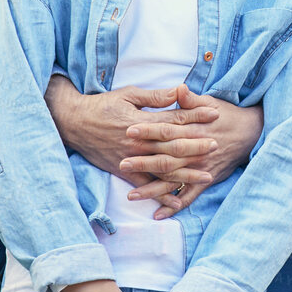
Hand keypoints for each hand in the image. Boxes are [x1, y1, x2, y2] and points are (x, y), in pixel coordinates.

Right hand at [47, 77, 202, 182]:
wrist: (74, 123)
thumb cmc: (103, 105)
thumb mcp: (129, 94)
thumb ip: (155, 97)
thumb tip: (179, 91)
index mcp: (142, 121)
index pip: (175, 118)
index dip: (196, 115)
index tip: (215, 113)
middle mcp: (139, 142)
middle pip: (173, 146)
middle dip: (197, 145)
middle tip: (217, 144)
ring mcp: (132, 159)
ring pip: (163, 168)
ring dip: (186, 173)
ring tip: (207, 175)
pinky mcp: (124, 171)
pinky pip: (146, 185)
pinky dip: (161, 194)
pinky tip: (177, 201)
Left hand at [119, 84, 263, 218]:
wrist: (250, 133)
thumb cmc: (226, 115)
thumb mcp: (210, 103)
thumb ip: (190, 100)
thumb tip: (179, 88)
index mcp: (193, 130)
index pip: (167, 130)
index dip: (148, 130)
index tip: (129, 130)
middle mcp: (195, 151)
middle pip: (166, 157)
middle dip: (143, 162)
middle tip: (122, 164)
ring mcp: (200, 168)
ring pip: (173, 181)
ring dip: (152, 189)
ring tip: (131, 195)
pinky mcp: (206, 181)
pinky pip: (188, 197)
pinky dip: (174, 206)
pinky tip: (157, 214)